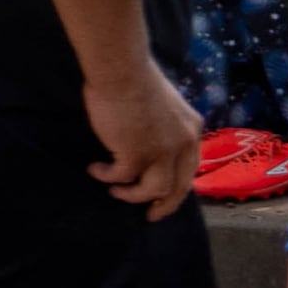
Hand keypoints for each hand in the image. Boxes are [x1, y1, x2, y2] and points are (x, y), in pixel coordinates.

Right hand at [82, 58, 200, 216]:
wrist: (122, 71)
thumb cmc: (136, 79)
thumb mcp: (164, 105)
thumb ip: (165, 125)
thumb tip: (151, 139)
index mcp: (192, 130)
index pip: (191, 167)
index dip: (179, 184)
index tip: (167, 196)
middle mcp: (183, 144)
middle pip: (179, 187)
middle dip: (165, 205)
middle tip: (151, 215)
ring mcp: (162, 152)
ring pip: (153, 189)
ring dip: (132, 195)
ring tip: (114, 190)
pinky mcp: (136, 155)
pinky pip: (121, 177)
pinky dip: (106, 176)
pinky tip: (95, 169)